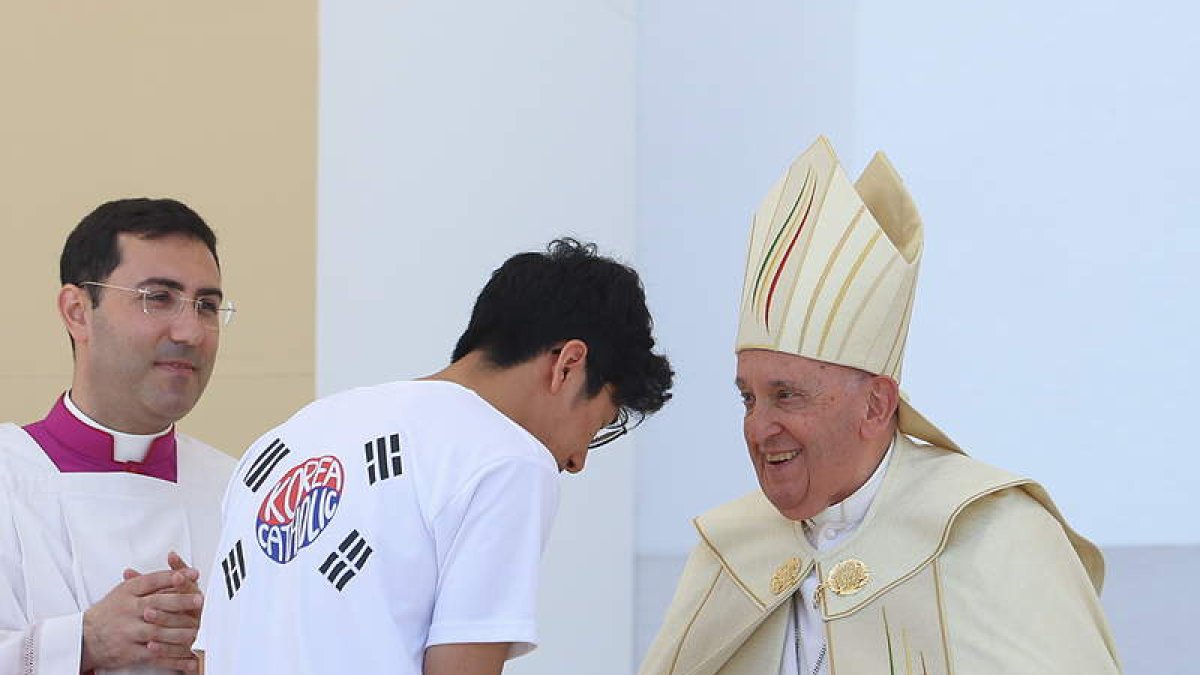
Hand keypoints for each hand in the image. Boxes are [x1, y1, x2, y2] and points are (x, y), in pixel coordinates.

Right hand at [81, 561, 203, 671]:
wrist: (84, 637)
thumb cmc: (111, 612)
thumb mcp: (125, 591)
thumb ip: (151, 582)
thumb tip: (181, 572)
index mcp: (128, 592)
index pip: (152, 580)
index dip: (173, 577)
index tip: (193, 575)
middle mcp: (128, 609)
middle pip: (157, 603)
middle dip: (181, 601)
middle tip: (199, 600)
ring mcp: (128, 631)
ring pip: (158, 631)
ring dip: (179, 631)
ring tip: (195, 630)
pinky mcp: (129, 651)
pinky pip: (154, 655)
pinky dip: (172, 658)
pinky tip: (187, 658)